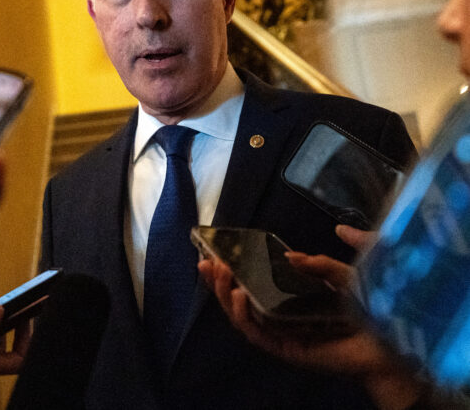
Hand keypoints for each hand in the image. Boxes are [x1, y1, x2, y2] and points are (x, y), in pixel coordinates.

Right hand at [198, 226, 424, 409]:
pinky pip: (260, 335)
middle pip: (240, 303)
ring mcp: (284, 335)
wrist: (396, 341)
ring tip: (219, 275)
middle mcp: (283, 318)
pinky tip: (237, 296)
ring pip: (243, 319)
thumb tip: (290, 255)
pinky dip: (244, 317)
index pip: (253, 285)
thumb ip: (319, 263)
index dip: (232, 271)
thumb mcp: (344, 275)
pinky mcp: (290, 349)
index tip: (214, 252)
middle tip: (206, 262)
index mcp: (292, 301)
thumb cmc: (373, 309)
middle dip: (219, 283)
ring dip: (225, 297)